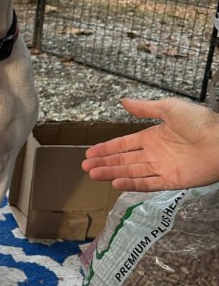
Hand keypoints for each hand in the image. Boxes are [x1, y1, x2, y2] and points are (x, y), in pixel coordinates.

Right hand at [82, 97, 218, 191]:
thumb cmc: (201, 122)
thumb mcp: (170, 108)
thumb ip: (146, 108)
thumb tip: (123, 101)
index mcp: (153, 136)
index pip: (124, 144)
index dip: (107, 148)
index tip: (90, 152)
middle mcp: (155, 154)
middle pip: (124, 160)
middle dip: (104, 163)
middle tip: (86, 167)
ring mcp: (162, 168)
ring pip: (131, 172)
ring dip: (112, 173)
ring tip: (93, 174)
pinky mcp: (171, 181)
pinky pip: (147, 184)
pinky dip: (131, 184)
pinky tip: (115, 183)